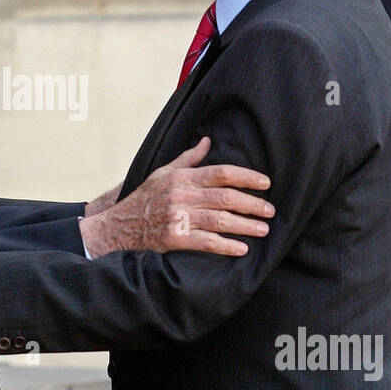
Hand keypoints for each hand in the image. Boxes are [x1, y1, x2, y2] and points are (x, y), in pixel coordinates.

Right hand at [79, 137, 272, 257]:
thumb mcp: (164, 172)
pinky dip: (226, 245)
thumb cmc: (145, 197)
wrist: (119, 225)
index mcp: (183, 177)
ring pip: (220, 220)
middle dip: (252, 204)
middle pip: (226, 197)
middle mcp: (182, 195)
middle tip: (270, 210)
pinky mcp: (175, 238)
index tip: (265, 183)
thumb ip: (189, 158)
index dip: (247, 177)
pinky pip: (207, 242)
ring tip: (263, 229)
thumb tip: (208, 141)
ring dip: (245, 225)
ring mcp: (179, 217)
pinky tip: (241, 248)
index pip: (222, 172)